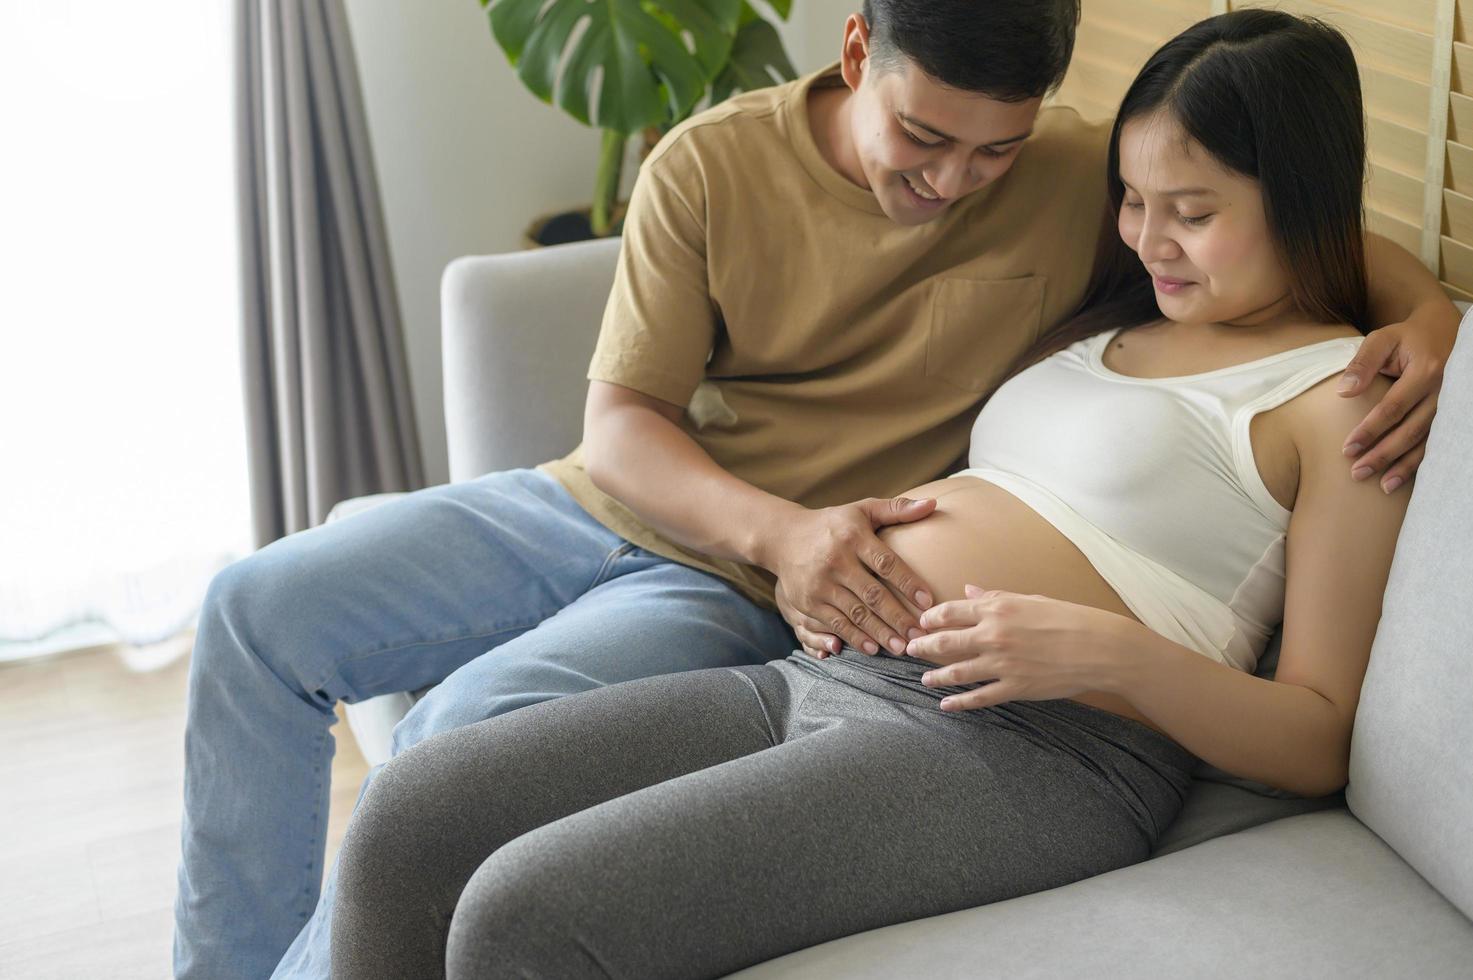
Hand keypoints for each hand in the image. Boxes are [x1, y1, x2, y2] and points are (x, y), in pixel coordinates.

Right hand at [762, 497, 937, 656]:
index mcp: (853, 535)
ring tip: (901, 648)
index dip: (907, 583)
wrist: (784, 537)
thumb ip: (897, 508)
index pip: (885, 562)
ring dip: (880, 633)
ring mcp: (820, 583)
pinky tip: (873, 649)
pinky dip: (854, 638)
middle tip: (920, 635)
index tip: (927, 601)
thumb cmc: (833, 524)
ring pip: (855, 613)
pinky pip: (835, 623)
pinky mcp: (807, 601)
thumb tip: (933, 504)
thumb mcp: (862, 510)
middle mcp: (836, 559)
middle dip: (898, 617)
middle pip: (872, 594)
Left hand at [905, 585, 1129, 710]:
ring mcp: (1002, 663)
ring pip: (957, 672)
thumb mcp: (1030, 599)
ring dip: (936, 676)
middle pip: (945, 641)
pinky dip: (959, 703)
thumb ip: (995, 596)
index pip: (950, 612)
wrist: (1100, 647)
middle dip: (923, 646)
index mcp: (997, 608)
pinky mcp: (1015, 687)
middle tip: (910, 649)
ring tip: (924, 678)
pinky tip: (946, 705)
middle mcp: (994, 635)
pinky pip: (979, 697)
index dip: (931, 618)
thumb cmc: (1069, 618)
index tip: (921, 623)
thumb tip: (968, 589)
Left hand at [1337, 306, 1457, 492]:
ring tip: (1381, 486)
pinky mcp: (1453, 414)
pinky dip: (1420, 461)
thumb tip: (1343, 392)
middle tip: (1357, 473)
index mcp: (1426, 371)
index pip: (1393, 408)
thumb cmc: (1406, 337)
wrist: (1443, 330)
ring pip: (1428, 441)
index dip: (1370, 430)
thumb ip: (1362, 363)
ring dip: (1404, 465)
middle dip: (1384, 454)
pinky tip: (1403, 478)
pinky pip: (1437, 442)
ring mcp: (1453, 405)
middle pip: (1411, 430)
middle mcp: (1444, 391)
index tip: (1347, 449)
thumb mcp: (1382, 339)